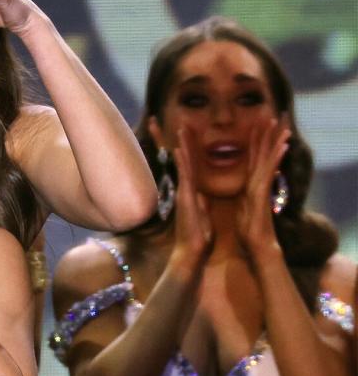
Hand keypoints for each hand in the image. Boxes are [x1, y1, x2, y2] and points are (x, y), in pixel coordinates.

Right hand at [169, 127, 213, 271]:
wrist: (193, 252)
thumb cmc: (199, 237)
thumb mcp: (203, 216)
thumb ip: (202, 204)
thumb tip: (202, 197)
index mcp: (192, 192)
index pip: (190, 165)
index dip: (187, 149)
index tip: (184, 133)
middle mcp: (186, 188)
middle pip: (182, 159)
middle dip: (179, 142)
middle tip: (172, 124)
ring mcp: (184, 192)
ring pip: (183, 164)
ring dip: (181, 146)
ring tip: (180, 128)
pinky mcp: (185, 198)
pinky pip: (185, 176)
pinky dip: (182, 162)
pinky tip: (179, 149)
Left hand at [237, 117, 289, 259]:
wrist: (256, 243)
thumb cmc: (249, 227)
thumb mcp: (243, 205)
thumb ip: (245, 193)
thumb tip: (246, 186)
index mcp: (251, 182)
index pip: (254, 156)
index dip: (257, 139)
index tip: (259, 123)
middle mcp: (259, 181)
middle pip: (264, 153)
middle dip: (269, 134)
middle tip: (277, 115)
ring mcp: (262, 186)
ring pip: (270, 158)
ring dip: (276, 141)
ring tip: (284, 124)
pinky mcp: (263, 193)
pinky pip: (269, 172)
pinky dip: (276, 159)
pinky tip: (284, 146)